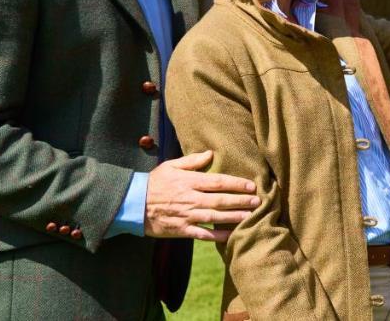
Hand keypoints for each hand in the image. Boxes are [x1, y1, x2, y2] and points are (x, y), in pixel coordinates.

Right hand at [144, 150, 259, 241]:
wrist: (132, 204)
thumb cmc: (153, 182)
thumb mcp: (171, 166)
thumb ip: (192, 161)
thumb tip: (210, 153)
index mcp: (189, 182)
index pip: (218, 182)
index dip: (236, 184)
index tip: (251, 185)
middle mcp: (190, 199)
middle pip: (220, 200)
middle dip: (241, 201)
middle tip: (257, 201)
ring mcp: (186, 216)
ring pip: (215, 217)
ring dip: (234, 217)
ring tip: (251, 215)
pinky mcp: (181, 230)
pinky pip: (203, 234)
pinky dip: (218, 235)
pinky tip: (232, 234)